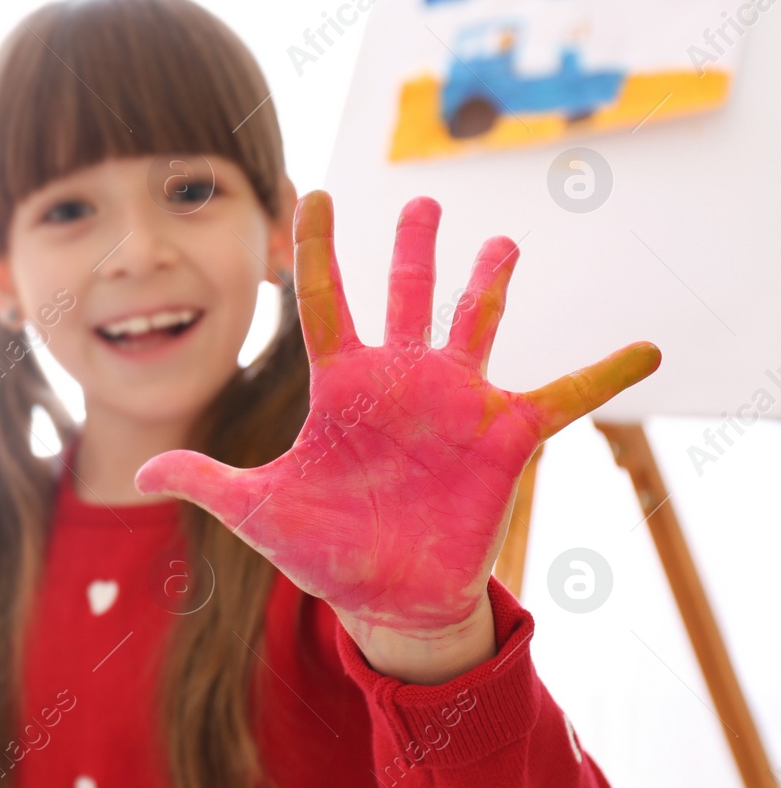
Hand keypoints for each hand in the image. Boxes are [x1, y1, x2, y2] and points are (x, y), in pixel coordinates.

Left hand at [135, 191, 659, 642]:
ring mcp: (456, 403)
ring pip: (476, 323)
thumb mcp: (257, 511)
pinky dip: (606, 374)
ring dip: (490, 284)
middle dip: (414, 247)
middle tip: (423, 201)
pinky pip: (565, 396)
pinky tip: (647, 349)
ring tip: (501, 241)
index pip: (321, 298)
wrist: (385, 596)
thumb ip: (205, 480)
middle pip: (407, 296)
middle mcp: (400, 381)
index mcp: (340, 385)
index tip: (308, 190)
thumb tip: (141, 476)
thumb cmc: (322, 548)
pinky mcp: (504, 435)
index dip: (314, 245)